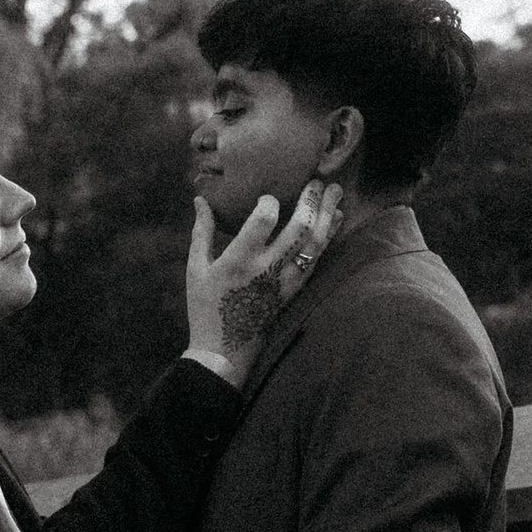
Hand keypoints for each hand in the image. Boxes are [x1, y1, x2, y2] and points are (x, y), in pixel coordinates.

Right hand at [183, 176, 345, 385]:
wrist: (225, 350)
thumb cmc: (206, 307)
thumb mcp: (196, 269)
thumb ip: (201, 232)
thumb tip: (200, 199)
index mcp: (238, 261)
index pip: (262, 222)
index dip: (269, 202)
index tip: (268, 197)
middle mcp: (266, 270)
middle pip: (299, 229)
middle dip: (311, 201)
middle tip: (317, 181)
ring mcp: (285, 282)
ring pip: (315, 245)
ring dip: (326, 216)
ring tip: (335, 192)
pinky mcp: (295, 291)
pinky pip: (317, 260)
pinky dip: (328, 237)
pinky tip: (334, 220)